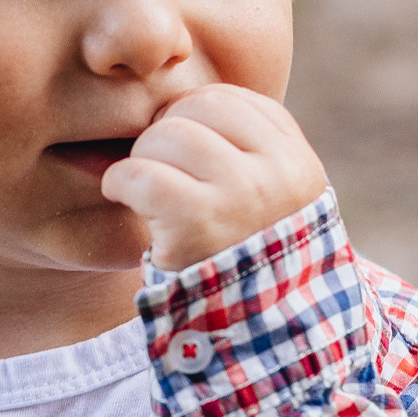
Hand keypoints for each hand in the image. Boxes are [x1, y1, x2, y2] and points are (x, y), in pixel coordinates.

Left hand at [101, 85, 327, 271]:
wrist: (251, 336)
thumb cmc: (241, 260)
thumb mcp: (266, 200)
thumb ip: (244, 149)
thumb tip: (170, 79)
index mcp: (297, 162)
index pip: (233, 99)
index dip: (195, 116)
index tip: (183, 151)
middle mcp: (278, 174)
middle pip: (199, 107)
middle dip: (166, 133)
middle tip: (160, 172)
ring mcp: (242, 196)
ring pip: (168, 133)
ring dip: (143, 158)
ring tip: (147, 192)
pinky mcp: (200, 223)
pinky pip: (142, 173)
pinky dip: (121, 182)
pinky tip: (125, 199)